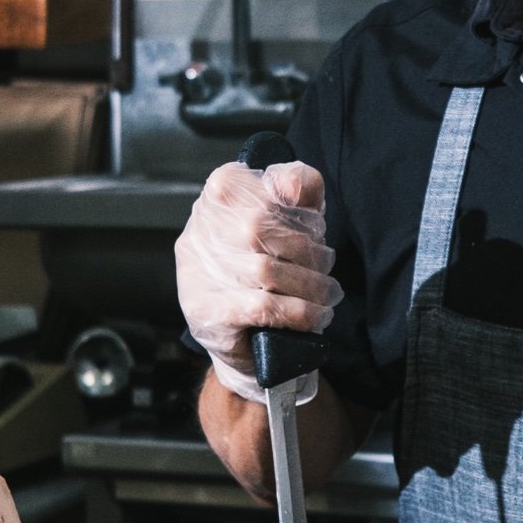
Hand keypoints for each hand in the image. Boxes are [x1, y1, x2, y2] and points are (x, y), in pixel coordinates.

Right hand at [175, 158, 339, 402]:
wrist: (248, 339)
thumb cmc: (271, 268)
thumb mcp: (292, 222)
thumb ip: (300, 190)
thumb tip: (294, 182)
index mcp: (215, 199)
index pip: (254, 184)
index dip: (294, 210)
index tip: (315, 231)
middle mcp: (197, 232)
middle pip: (260, 226)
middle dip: (306, 250)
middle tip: (325, 268)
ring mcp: (196, 273)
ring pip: (263, 270)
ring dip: (309, 284)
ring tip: (326, 294)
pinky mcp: (204, 311)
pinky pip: (260, 307)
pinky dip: (298, 312)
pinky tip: (315, 316)